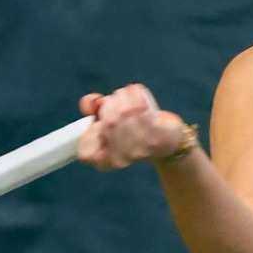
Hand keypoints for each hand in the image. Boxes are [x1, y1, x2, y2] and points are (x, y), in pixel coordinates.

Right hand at [75, 84, 196, 170]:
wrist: (167, 142)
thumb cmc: (132, 129)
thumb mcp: (107, 121)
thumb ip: (92, 109)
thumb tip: (91, 101)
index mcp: (104, 160)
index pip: (85, 152)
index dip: (90, 131)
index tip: (98, 120)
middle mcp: (121, 160)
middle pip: (108, 122)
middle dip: (111, 103)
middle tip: (117, 99)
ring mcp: (140, 150)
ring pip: (125, 113)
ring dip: (124, 96)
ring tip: (128, 94)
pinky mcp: (157, 137)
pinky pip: (141, 109)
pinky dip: (136, 95)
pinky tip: (137, 91)